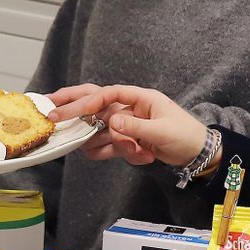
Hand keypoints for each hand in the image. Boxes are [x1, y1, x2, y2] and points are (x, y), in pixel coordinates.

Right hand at [48, 84, 209, 168]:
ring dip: (100, 140)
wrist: (198, 154)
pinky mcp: (127, 141)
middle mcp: (129, 109)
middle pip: (95, 103)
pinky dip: (109, 152)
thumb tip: (112, 122)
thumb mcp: (162, 131)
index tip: (74, 110)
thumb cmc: (185, 135)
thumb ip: (135, 128)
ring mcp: (127, 125)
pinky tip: (119, 155)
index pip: (108, 94)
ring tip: (113, 146)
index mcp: (140, 98)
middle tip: (50, 109)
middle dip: (73, 106)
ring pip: (100, 129)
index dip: (90, 101)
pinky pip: (109, 145)